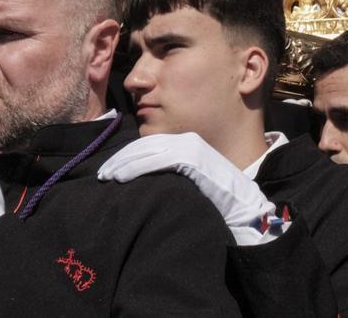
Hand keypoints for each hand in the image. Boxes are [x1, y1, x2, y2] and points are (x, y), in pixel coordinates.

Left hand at [97, 132, 280, 245]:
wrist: (244, 205)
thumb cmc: (217, 198)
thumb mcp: (191, 180)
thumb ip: (173, 173)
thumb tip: (147, 179)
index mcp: (187, 144)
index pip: (150, 145)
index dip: (128, 157)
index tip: (111, 170)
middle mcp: (188, 141)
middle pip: (146, 145)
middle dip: (122, 159)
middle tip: (103, 173)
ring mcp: (191, 148)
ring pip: (149, 150)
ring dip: (124, 163)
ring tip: (108, 176)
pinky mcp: (193, 158)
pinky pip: (159, 159)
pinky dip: (138, 166)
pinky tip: (123, 176)